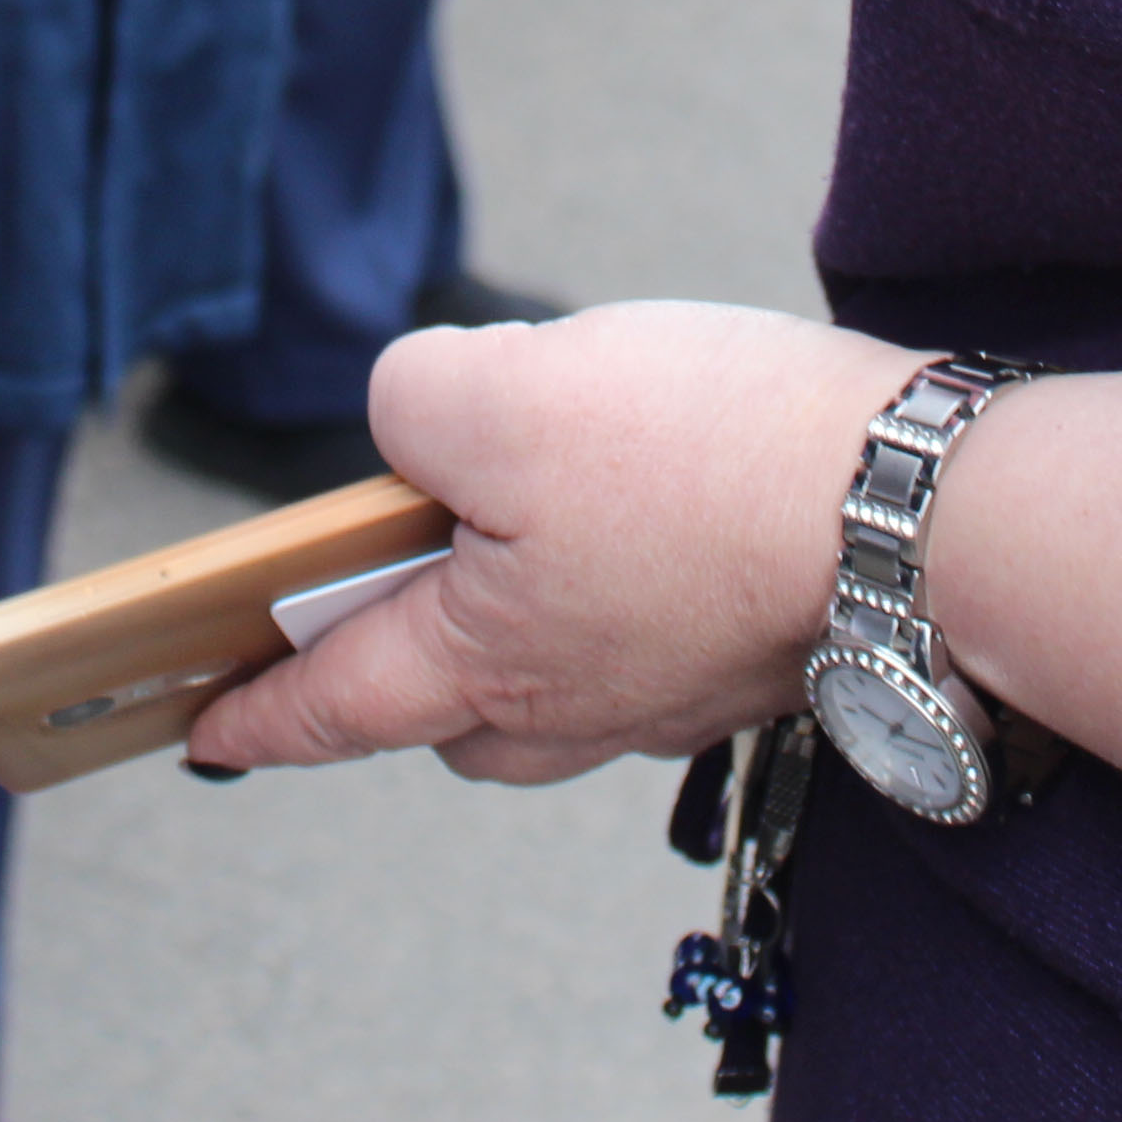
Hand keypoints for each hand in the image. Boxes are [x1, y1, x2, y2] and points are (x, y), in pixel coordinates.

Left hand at [184, 304, 926, 781]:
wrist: (915, 505)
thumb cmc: (705, 461)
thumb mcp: (499, 390)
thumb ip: (413, 404)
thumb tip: (423, 430)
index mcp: (484, 661)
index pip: (334, 703)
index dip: (259, 713)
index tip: (205, 732)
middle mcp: (578, 704)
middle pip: (449, 713)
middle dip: (395, 672)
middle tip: (365, 608)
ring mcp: (674, 688)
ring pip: (553, 685)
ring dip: (515, 626)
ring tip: (523, 525)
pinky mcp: (754, 648)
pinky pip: (647, 640)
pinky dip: (618, 591)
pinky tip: (649, 513)